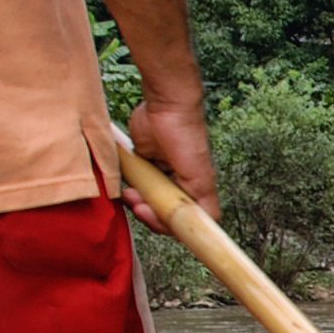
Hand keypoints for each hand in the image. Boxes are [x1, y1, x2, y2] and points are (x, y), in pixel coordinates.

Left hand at [119, 96, 218, 236]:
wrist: (166, 106)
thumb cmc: (187, 136)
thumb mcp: (200, 176)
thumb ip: (204, 202)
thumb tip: (207, 225)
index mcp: (195, 190)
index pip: (184, 221)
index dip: (168, 226)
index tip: (154, 216)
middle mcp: (178, 184)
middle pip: (162, 213)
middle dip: (148, 212)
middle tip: (138, 203)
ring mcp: (160, 174)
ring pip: (147, 200)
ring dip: (137, 201)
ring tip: (131, 193)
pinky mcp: (144, 163)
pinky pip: (135, 183)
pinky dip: (129, 187)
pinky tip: (126, 185)